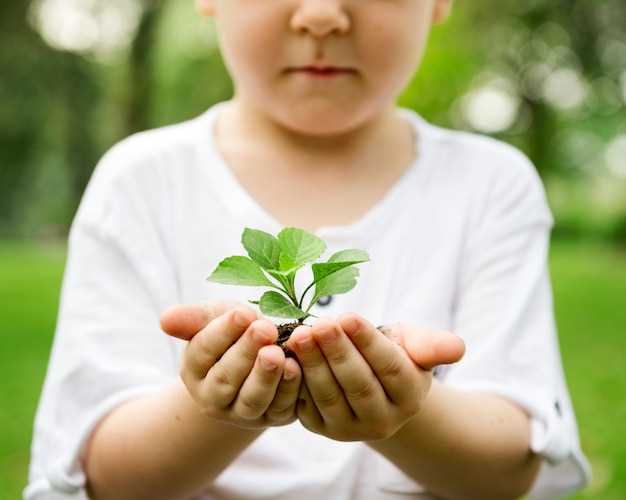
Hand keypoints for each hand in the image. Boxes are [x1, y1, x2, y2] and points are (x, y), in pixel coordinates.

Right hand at [160, 301, 302, 428]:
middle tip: (264, 329)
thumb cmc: (236, 330)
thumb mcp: (216, 318)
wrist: (263, 352)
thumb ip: (194, 318)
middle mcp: (214, 397)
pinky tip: (296, 366)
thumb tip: (165, 320)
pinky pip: (281, 407)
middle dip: (246, 352)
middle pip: (226, 378)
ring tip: (277, 353)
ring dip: (266, 376)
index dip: (223, 332)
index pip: (203, 351)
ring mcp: (243, 412)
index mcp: (194, 370)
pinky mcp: (274, 417)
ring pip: (252, 399)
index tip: (242, 313)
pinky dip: (289, 388)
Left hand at [286, 313, 463, 441]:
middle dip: (337, 352)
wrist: (371, 382)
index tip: (347, 317)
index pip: (389, 368)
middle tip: (318, 324)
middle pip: (358, 384)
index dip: (367, 343)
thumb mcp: (414, 344)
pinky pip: (307, 406)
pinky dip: (296, 380)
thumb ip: (432, 345)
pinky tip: (286, 356)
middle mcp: (383, 420)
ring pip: (330, 396)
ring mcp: (350, 429)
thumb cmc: (394, 354)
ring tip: (300, 335)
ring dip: (313, 365)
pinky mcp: (322, 428)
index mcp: (410, 396)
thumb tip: (457, 348)